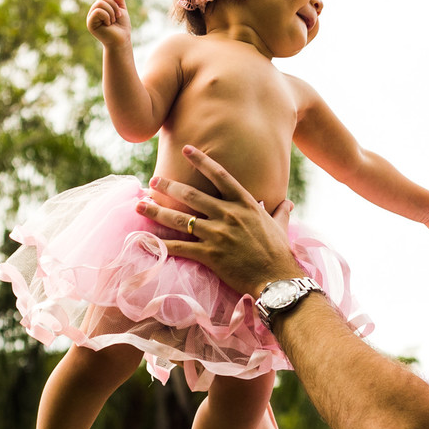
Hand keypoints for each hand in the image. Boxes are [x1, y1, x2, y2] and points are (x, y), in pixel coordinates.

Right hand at [86, 0, 130, 47]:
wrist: (121, 40)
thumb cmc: (122, 27)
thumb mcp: (121, 9)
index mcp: (100, 7)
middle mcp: (94, 11)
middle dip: (114, 5)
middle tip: (117, 16)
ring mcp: (91, 17)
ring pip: (100, 3)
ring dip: (111, 11)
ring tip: (113, 21)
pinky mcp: (90, 23)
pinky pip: (98, 11)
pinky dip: (107, 16)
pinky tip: (108, 24)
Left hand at [135, 146, 306, 297]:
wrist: (277, 279)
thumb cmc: (280, 253)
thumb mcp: (281, 227)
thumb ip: (281, 211)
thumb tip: (288, 202)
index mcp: (245, 204)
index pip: (220, 175)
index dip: (201, 161)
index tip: (186, 148)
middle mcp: (228, 215)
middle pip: (192, 195)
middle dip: (169, 186)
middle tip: (153, 180)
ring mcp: (217, 235)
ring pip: (181, 219)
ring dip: (157, 211)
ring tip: (140, 205)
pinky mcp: (209, 255)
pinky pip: (179, 247)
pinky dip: (159, 244)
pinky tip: (144, 240)